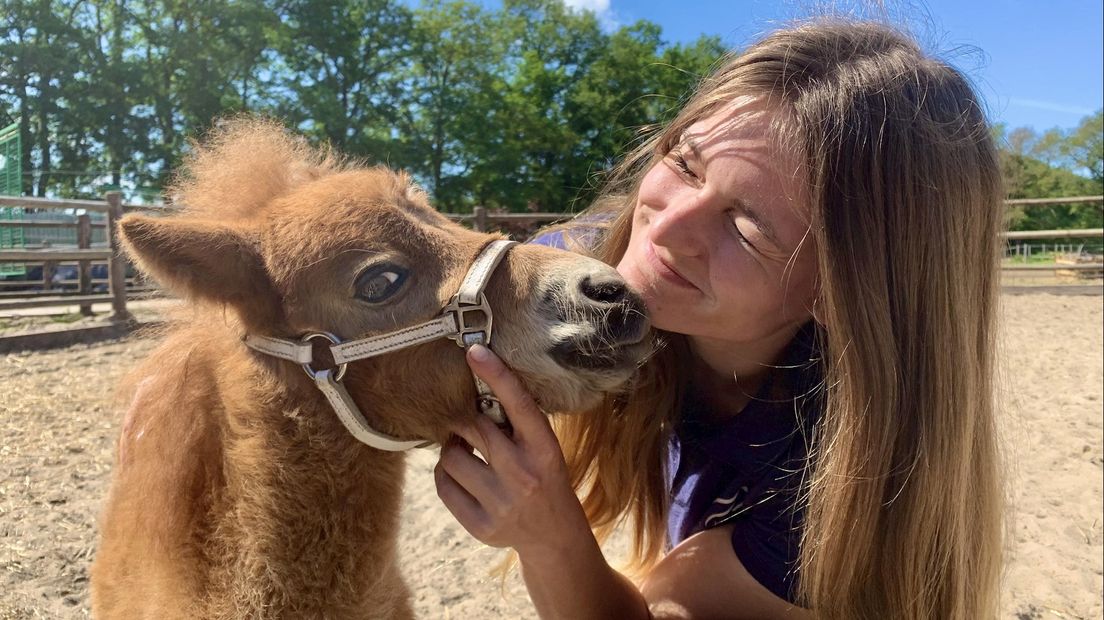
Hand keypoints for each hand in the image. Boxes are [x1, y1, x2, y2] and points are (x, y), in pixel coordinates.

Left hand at [434, 344, 592, 557]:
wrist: (554, 535)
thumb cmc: (544, 477)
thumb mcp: (543, 448)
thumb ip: (516, 425)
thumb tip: (475, 389)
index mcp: (544, 449)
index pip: (519, 405)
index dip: (497, 375)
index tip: (475, 351)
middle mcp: (523, 475)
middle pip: (475, 429)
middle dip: (466, 421)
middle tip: (467, 422)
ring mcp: (501, 503)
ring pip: (452, 458)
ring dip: (452, 448)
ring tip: (464, 451)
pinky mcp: (481, 525)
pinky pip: (444, 486)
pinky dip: (445, 473)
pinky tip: (460, 474)